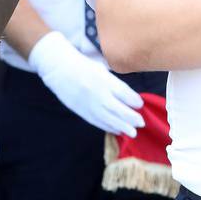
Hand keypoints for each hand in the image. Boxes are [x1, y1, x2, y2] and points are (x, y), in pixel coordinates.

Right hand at [29, 32, 143, 136]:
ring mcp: (89, 104)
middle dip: (131, 118)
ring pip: (108, 119)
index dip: (134, 100)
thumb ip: (114, 83)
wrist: (59, 69)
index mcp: (104, 79)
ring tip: (133, 133)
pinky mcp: (81, 111)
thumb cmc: (83, 65)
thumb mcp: (101, 69)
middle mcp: (98, 93)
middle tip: (141, 123)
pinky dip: (108, 127)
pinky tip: (117, 130)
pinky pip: (97, 121)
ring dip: (122, 126)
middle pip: (118, 109)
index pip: (123, 93)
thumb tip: (129, 97)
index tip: (140, 105)